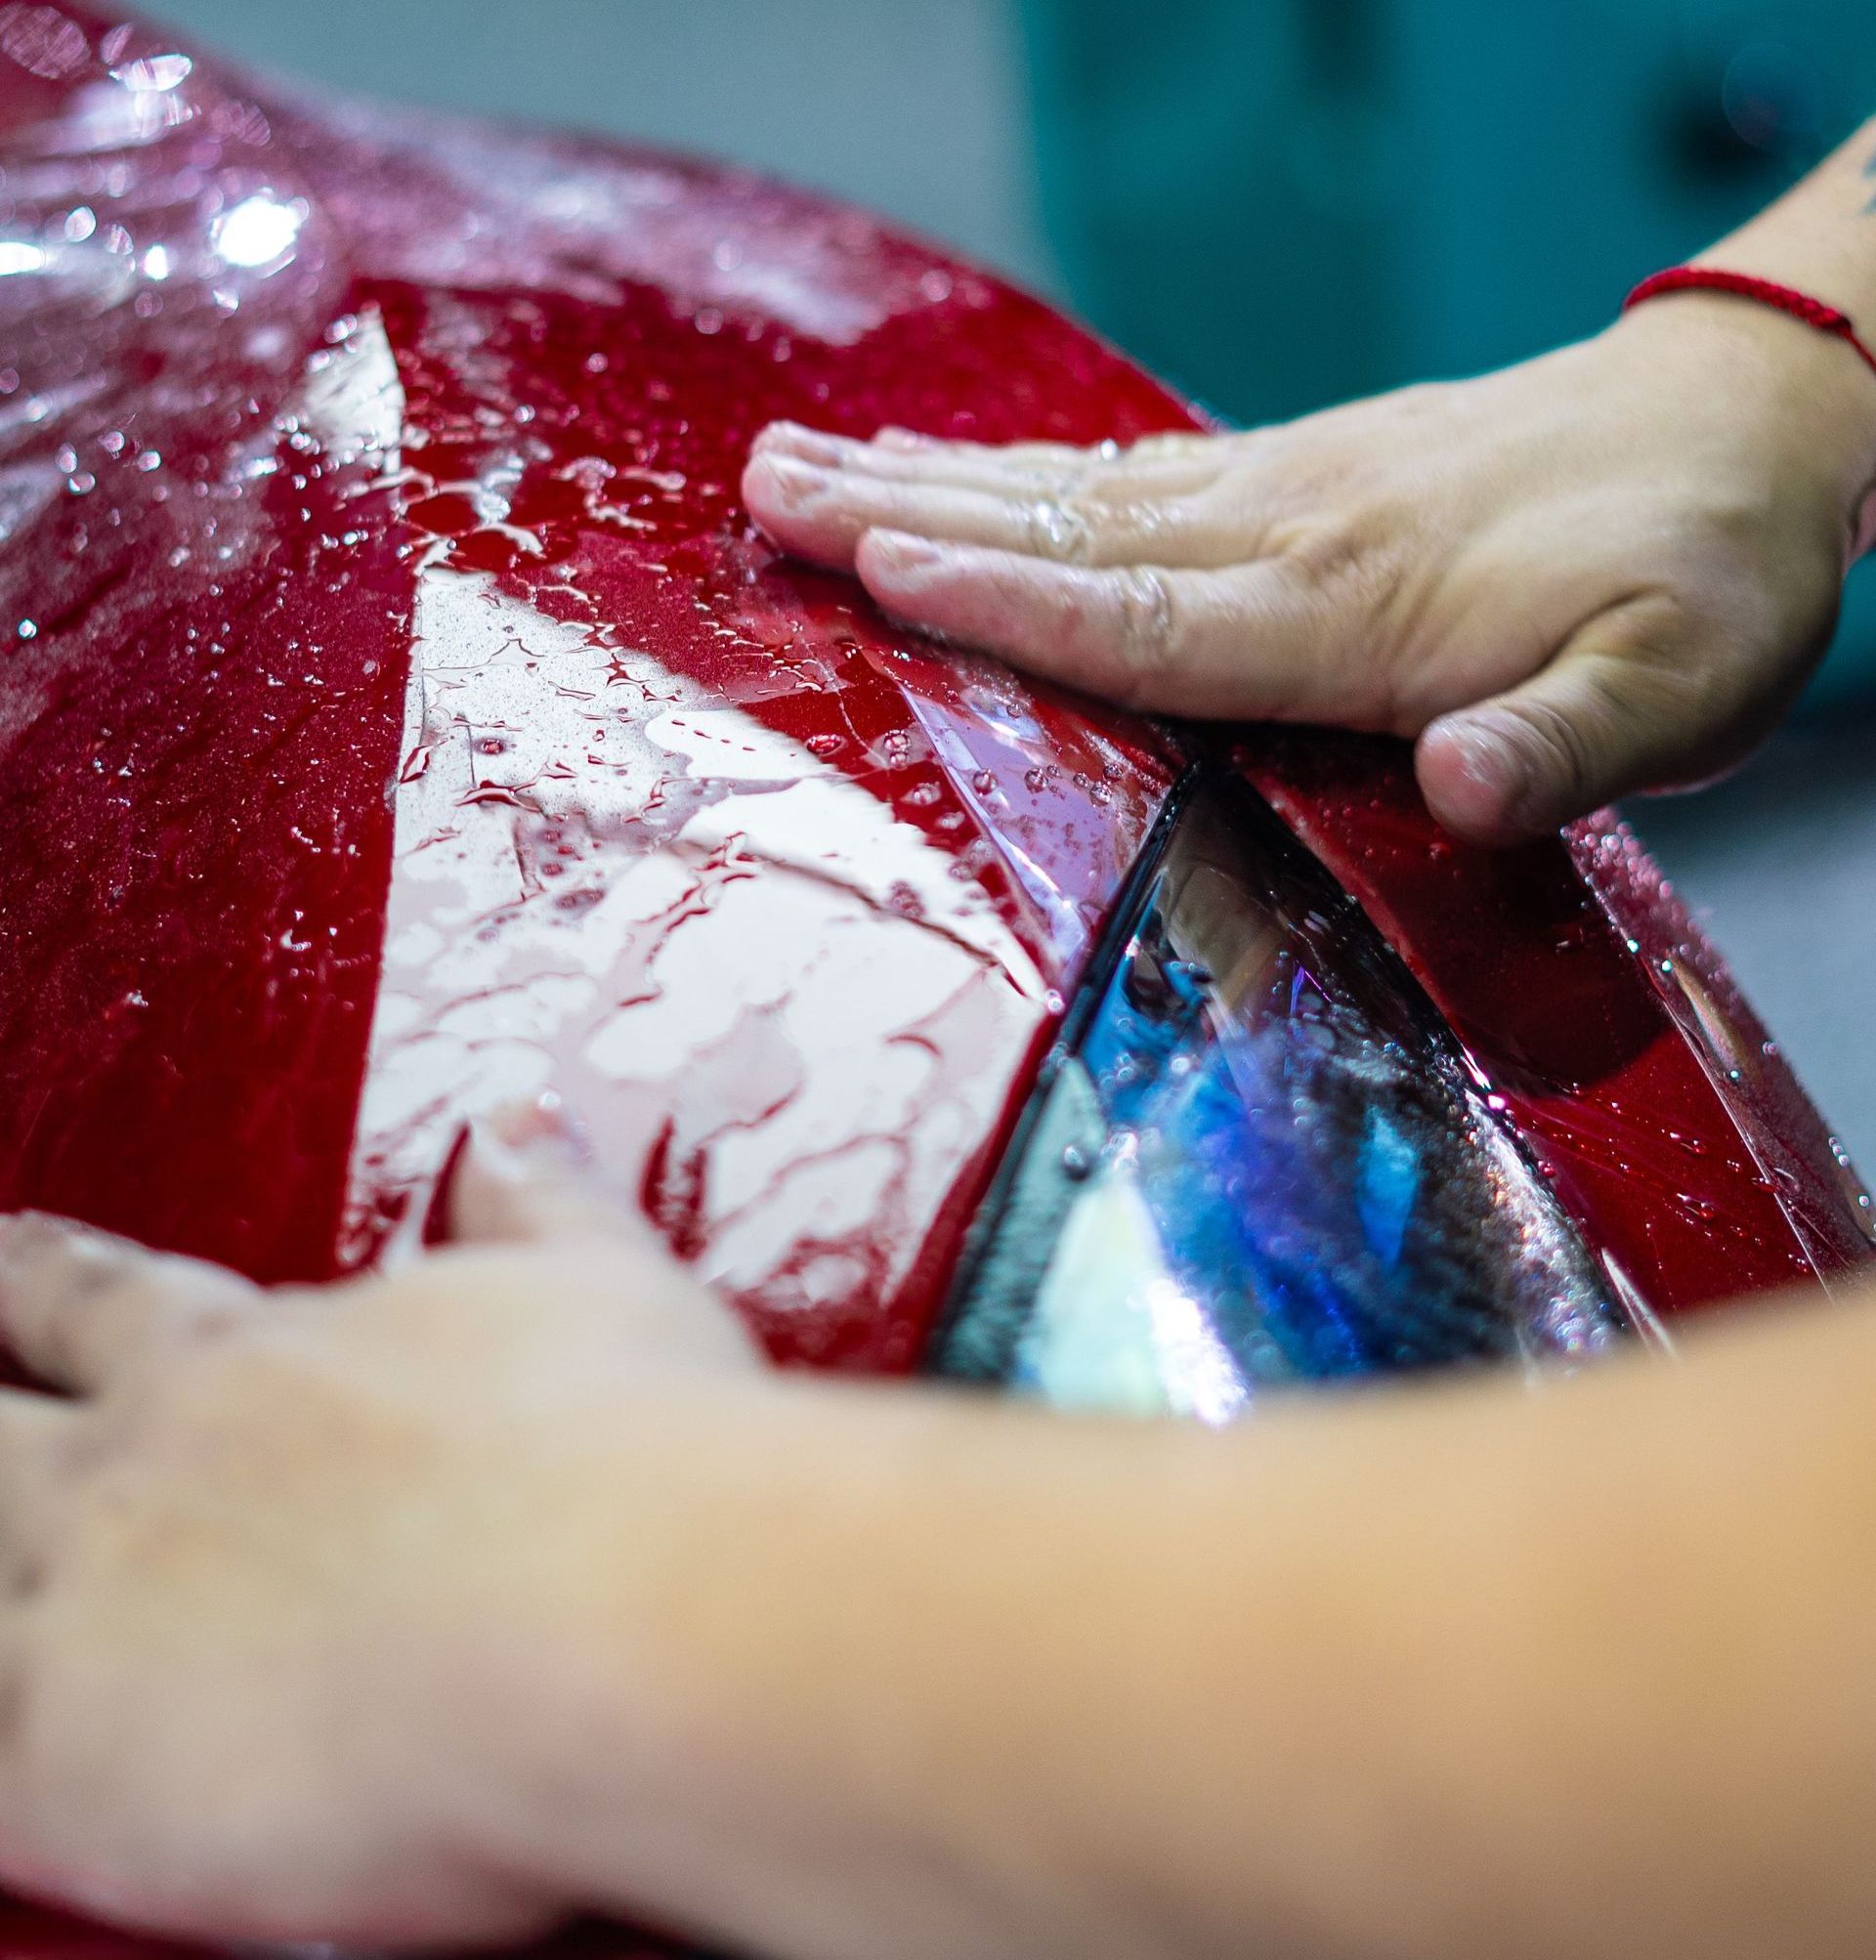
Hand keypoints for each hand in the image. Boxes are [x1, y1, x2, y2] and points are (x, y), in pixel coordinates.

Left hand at [0, 1116, 758, 1947]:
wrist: (620, 1604)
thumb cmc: (626, 1448)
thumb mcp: (596, 1280)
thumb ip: (536, 1202)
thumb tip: (518, 1128)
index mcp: (253, 1356)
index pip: (103, 1297)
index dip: (42, 1275)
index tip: (13, 1251)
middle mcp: (147, 1464)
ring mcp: (88, 1609)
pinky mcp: (67, 1762)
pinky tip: (10, 1756)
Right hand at [744, 299, 1875, 841]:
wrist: (1750, 413)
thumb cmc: (1709, 574)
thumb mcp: (1685, 685)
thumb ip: (1570, 745)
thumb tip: (1462, 789)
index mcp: (1358, 606)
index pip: (1152, 615)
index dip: (1014, 603)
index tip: (878, 569)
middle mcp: (1295, 530)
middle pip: (1070, 531)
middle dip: (910, 516)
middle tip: (769, 492)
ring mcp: (1290, 486)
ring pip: (1079, 488)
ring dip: (935, 480)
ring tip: (805, 462)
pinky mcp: (1303, 468)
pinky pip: (1131, 469)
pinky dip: (1027, 471)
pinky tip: (961, 470)